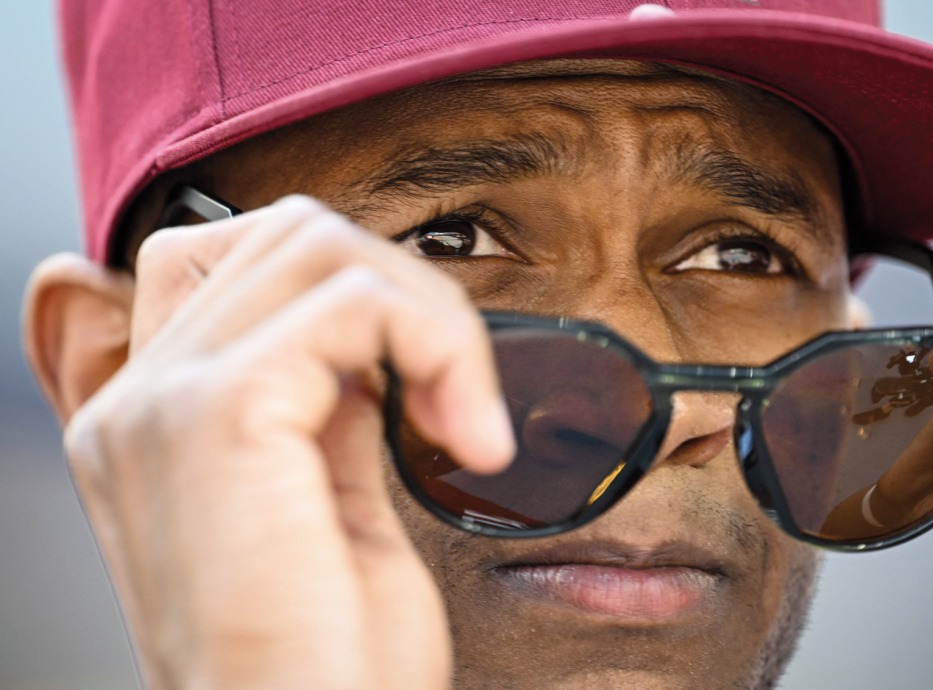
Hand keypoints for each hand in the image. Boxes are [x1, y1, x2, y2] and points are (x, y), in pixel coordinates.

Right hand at [55, 197, 512, 688]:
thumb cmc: (326, 665)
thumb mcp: (329, 513)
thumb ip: (328, 415)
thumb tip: (371, 341)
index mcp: (151, 421)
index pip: (234, 263)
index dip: (344, 291)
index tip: (414, 383)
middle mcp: (137, 399)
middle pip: (285, 236)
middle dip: (401, 293)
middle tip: (452, 393)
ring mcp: (163, 398)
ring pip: (321, 247)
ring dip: (430, 317)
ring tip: (463, 420)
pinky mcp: (218, 411)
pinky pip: (354, 300)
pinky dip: (441, 346)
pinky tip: (466, 437)